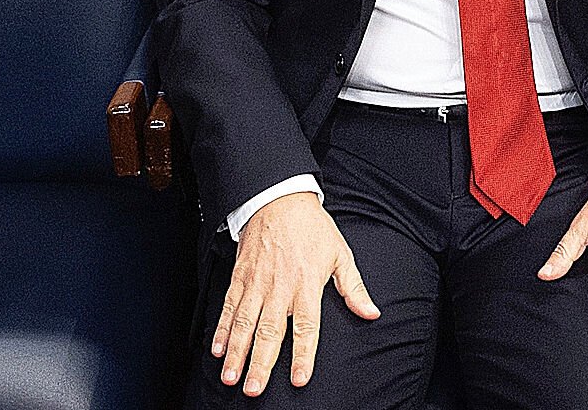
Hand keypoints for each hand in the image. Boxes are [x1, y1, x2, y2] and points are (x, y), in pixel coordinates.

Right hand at [213, 191, 379, 395]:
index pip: (306, 327)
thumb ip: (353, 288)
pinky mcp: (239, 277)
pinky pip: (228, 307)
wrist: (278, 198)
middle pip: (269, 332)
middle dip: (259, 363)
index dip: (303, 355)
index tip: (299, 379)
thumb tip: (371, 312)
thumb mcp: (340, 253)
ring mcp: (256, 283)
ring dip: (235, 352)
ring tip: (230, 376)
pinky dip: (220, 329)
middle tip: (253, 389)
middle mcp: (279, 288)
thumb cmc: (311, 227)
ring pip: (243, 324)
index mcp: (306, 285)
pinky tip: (216, 349)